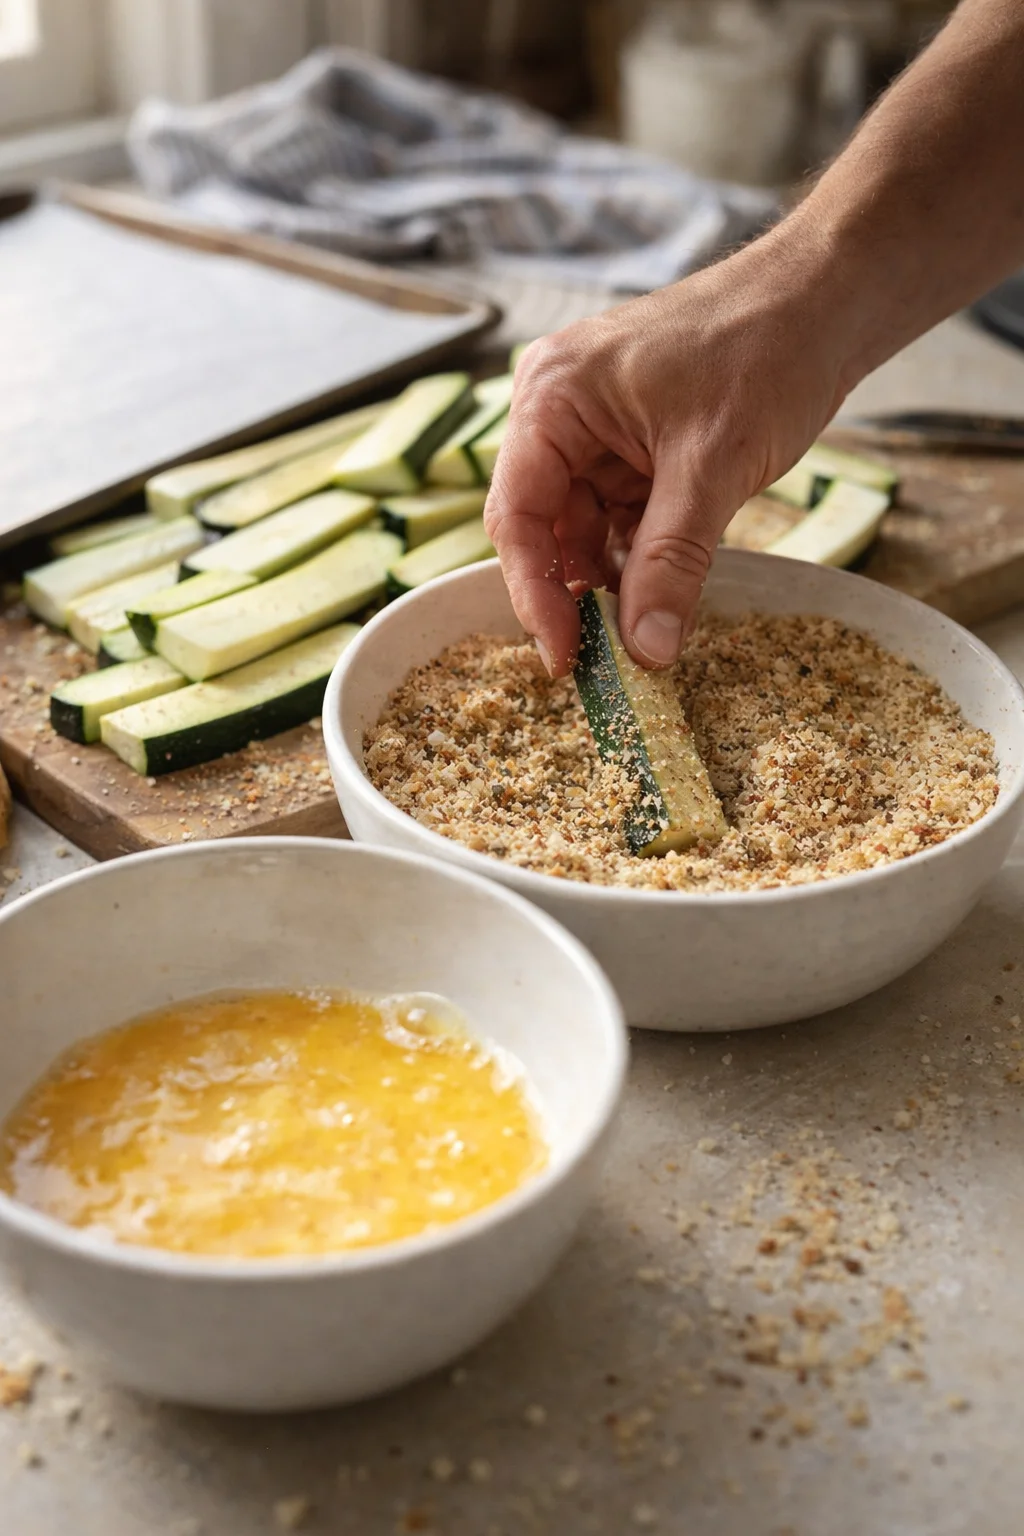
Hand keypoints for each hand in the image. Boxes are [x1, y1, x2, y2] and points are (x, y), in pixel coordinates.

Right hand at [484, 232, 852, 676]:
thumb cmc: (765, 349)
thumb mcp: (712, 468)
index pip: (517, 516)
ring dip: (612, 577)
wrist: (829, 297)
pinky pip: (618, 513)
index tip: (563, 660)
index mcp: (552, 398)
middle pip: (544, 525)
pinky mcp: (632, 441)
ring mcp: (595, 425)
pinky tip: (662, 589)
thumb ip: (670, 564)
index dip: (534, 594)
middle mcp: (558, 409)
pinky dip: (639, 553)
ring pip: (583, 526)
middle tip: (604, 660)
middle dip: (574, 591)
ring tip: (644, 629)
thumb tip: (647, 651)